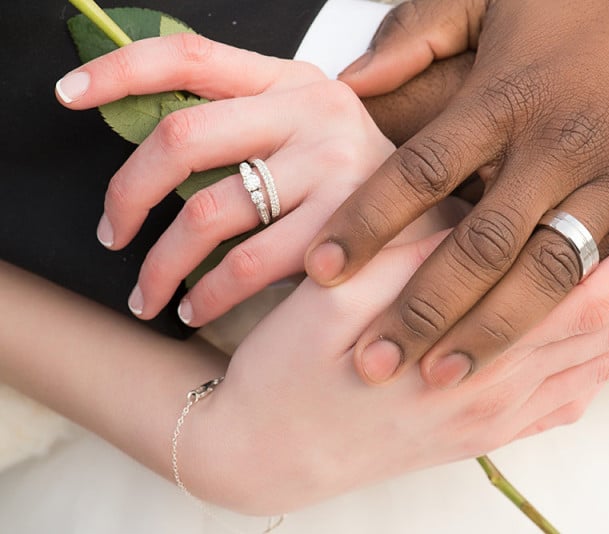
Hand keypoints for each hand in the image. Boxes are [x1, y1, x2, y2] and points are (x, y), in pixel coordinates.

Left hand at [56, 34, 394, 324]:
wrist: (439, 229)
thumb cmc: (360, 188)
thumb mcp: (311, 137)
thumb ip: (249, 130)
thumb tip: (155, 156)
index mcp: (295, 82)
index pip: (192, 57)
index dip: (120, 69)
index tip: (70, 93)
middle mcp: (314, 112)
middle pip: (182, 138)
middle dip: (126, 194)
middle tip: (112, 235)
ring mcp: (333, 167)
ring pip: (206, 213)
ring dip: (160, 264)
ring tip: (147, 294)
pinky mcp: (344, 227)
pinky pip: (246, 265)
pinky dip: (207, 294)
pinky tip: (196, 308)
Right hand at [182, 197, 608, 514]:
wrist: (266, 450)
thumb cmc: (293, 367)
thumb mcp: (342, 295)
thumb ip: (418, 258)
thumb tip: (479, 216)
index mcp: (470, 355)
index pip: (587, 297)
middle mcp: (497, 394)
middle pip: (608, 329)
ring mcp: (491, 421)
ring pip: (593, 367)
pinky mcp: (478, 436)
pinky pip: (563, 405)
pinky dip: (600, 368)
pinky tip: (608, 344)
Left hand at [304, 0, 608, 386]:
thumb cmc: (584, 7)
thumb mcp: (498, 2)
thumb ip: (420, 34)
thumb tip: (352, 82)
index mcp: (507, 97)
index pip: (420, 171)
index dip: (366, 223)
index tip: (323, 269)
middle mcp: (558, 146)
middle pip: (480, 244)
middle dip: (425, 307)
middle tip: (374, 359)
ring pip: (545, 277)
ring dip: (491, 334)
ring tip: (439, 377)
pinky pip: (608, 279)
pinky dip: (565, 323)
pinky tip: (525, 359)